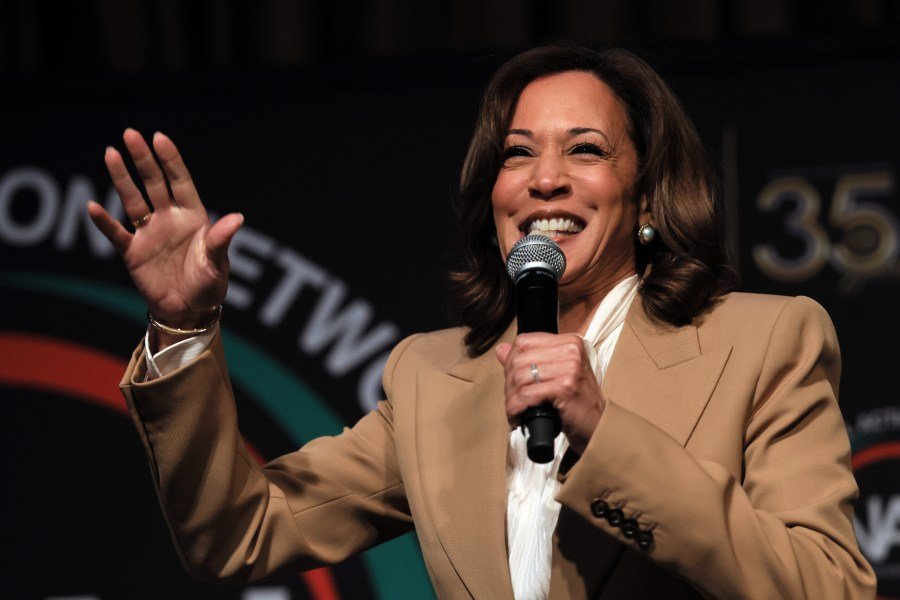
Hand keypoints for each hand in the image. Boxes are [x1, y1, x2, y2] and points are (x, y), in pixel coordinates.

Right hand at [87, 129, 242, 338]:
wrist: (190, 312)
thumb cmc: (209, 286)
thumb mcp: (218, 263)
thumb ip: (221, 240)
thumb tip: (237, 218)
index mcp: (193, 217)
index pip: (180, 182)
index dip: (170, 160)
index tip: (159, 138)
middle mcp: (169, 219)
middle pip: (154, 183)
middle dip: (143, 160)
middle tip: (130, 134)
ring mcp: (149, 233)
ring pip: (133, 200)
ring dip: (121, 178)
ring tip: (110, 153)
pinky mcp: (133, 252)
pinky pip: (116, 233)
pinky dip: (104, 222)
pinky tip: (93, 207)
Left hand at [496, 332, 604, 454]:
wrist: (599, 426)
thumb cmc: (578, 402)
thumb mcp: (556, 374)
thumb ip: (530, 360)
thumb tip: (501, 349)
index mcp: (569, 342)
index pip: (524, 341)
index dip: (511, 361)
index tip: (511, 379)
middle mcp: (571, 351)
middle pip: (519, 359)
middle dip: (509, 383)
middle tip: (512, 399)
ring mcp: (570, 368)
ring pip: (521, 377)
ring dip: (511, 398)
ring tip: (515, 409)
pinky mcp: (565, 387)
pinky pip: (527, 394)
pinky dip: (517, 407)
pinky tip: (518, 415)